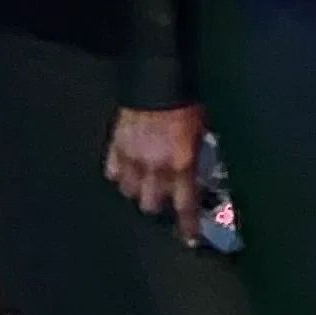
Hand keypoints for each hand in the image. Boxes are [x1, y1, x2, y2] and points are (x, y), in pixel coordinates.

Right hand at [108, 104, 207, 243]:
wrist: (159, 76)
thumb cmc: (186, 100)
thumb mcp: (203, 130)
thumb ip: (198, 155)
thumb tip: (202, 170)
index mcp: (181, 163)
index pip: (184, 205)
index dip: (187, 226)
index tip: (190, 238)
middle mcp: (154, 166)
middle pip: (150, 205)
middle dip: (159, 205)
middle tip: (166, 199)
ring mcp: (131, 157)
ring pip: (128, 191)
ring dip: (138, 190)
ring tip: (147, 184)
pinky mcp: (115, 145)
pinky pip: (112, 170)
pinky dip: (119, 173)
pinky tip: (128, 169)